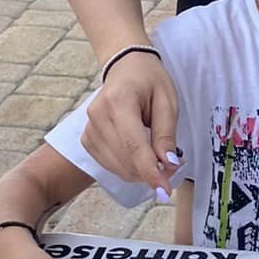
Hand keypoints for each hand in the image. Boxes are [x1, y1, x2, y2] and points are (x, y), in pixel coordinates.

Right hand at [80, 49, 180, 193]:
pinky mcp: (87, 138)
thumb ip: (166, 134)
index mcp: (119, 101)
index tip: (164, 190)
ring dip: (140, 172)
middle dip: (150, 172)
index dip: (150, 171)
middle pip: (126, 159)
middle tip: (171, 168)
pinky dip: (127, 168)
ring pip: (117, 167)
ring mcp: (89, 128)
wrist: (126, 67)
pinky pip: (109, 165)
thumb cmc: (149, 81)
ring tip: (157, 159)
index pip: (134, 145)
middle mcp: (98, 116)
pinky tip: (139, 156)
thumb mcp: (167, 102)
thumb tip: (167, 164)